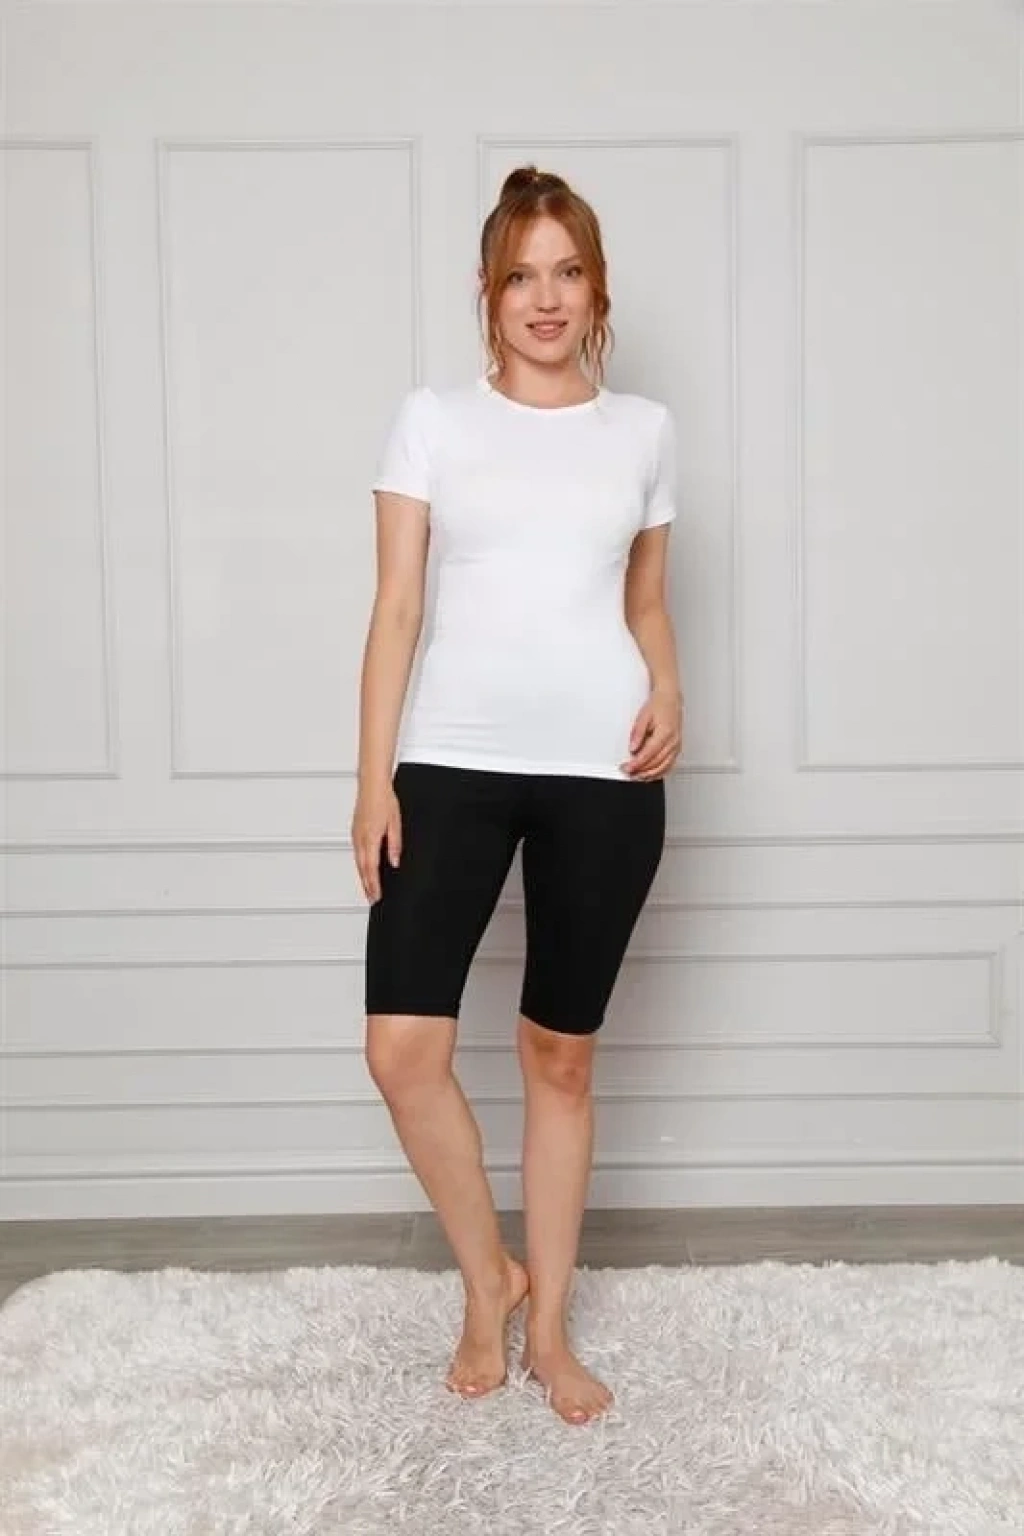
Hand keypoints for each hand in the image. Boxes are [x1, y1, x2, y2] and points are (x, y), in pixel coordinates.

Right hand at [351, 783, 401, 902]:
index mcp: (371, 838)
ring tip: (368, 888)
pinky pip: (357, 853)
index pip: (371, 868)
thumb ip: (394, 845)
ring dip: (363, 876)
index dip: (374, 885)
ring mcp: (356, 835)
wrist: (372, 784)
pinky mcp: (355, 831)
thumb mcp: (395, 824)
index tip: (376, 896)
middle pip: (362, 869)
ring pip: (358, 862)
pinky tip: (365, 868)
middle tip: (372, 899)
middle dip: (367, 885)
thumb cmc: (384, 800)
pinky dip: (360, 864)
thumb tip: (394, 862)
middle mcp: (360, 839)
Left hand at [621, 690, 683, 779]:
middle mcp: (673, 741)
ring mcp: (676, 746)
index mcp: (665, 733)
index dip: (637, 763)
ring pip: (664, 767)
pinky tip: (650, 775)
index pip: (649, 754)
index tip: (627, 768)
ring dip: (649, 775)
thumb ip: (637, 733)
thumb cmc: (658, 705)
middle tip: (628, 773)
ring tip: (637, 777)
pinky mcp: (676, 748)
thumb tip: (633, 748)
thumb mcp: (643, 716)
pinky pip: (669, 766)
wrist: (670, 699)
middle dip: (641, 771)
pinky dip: (659, 773)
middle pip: (656, 763)